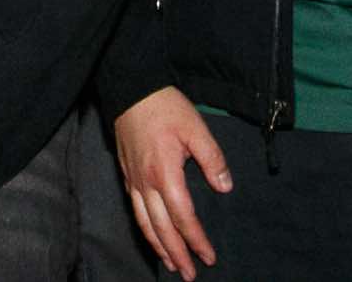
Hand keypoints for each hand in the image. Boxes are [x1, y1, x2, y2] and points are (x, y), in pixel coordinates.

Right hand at [114, 86, 231, 280]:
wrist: (130, 88)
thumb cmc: (165, 106)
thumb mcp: (196, 128)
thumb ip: (212, 159)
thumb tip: (224, 187)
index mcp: (165, 174)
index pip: (183, 217)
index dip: (196, 240)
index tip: (209, 257)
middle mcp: (146, 182)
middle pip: (161, 228)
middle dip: (176, 254)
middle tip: (188, 275)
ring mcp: (133, 179)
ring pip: (143, 222)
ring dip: (158, 246)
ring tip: (169, 263)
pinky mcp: (126, 173)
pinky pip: (134, 208)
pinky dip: (144, 228)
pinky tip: (151, 233)